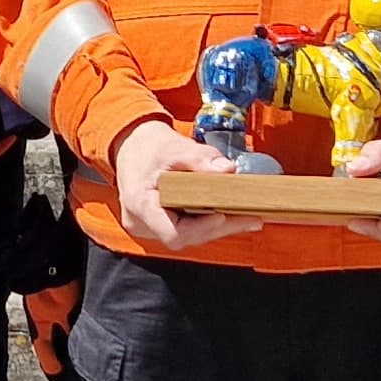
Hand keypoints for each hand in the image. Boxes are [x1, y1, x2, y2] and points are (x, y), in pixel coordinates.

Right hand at [110, 115, 257, 251]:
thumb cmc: (147, 146)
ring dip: (216, 226)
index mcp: (140, 204)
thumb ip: (201, 159)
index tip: (222, 215)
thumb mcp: (174, 147)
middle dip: (219, 227)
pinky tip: (228, 214)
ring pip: (187, 235)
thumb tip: (229, 170)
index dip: (200, 228)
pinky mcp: (157, 224)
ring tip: (247, 217)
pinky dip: (206, 222)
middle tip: (251, 218)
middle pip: (185, 236)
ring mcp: (148, 226)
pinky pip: (184, 229)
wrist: (129, 144)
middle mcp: (141, 222)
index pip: (172, 233)